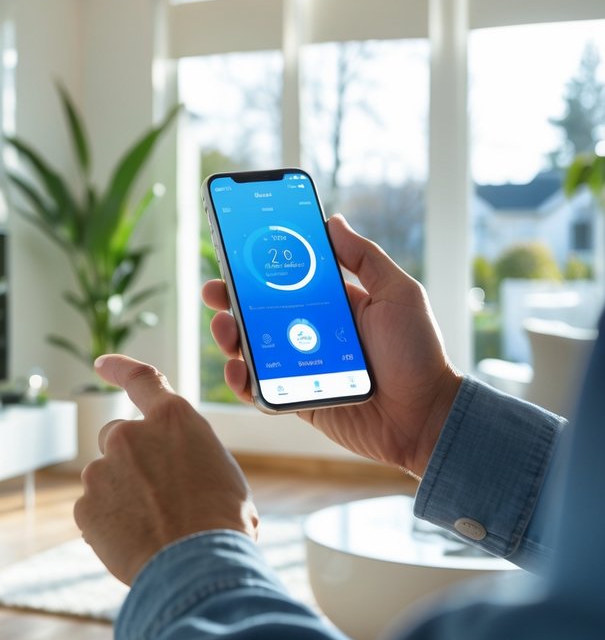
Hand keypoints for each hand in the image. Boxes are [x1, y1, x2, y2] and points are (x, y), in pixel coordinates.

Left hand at [73, 354, 257, 585]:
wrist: (198, 568)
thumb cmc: (222, 523)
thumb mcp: (220, 472)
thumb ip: (187, 455)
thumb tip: (175, 469)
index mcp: (172, 419)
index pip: (140, 378)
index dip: (118, 367)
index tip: (101, 364)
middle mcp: (130, 436)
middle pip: (117, 435)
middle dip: (130, 457)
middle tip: (156, 493)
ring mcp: (102, 470)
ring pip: (106, 476)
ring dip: (122, 494)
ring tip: (155, 527)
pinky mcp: (86, 505)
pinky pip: (94, 509)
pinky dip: (109, 523)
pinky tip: (136, 542)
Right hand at [202, 214, 461, 476]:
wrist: (426, 418)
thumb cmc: (419, 354)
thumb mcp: (399, 295)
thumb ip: (365, 258)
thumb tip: (332, 221)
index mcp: (332, 305)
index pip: (286, 281)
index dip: (258, 267)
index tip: (235, 251)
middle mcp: (310, 333)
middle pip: (258, 312)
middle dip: (230, 299)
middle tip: (214, 290)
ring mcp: (298, 367)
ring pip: (251, 348)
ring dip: (230, 336)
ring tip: (225, 329)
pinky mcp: (294, 398)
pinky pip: (258, 388)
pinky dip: (240, 379)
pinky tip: (237, 368)